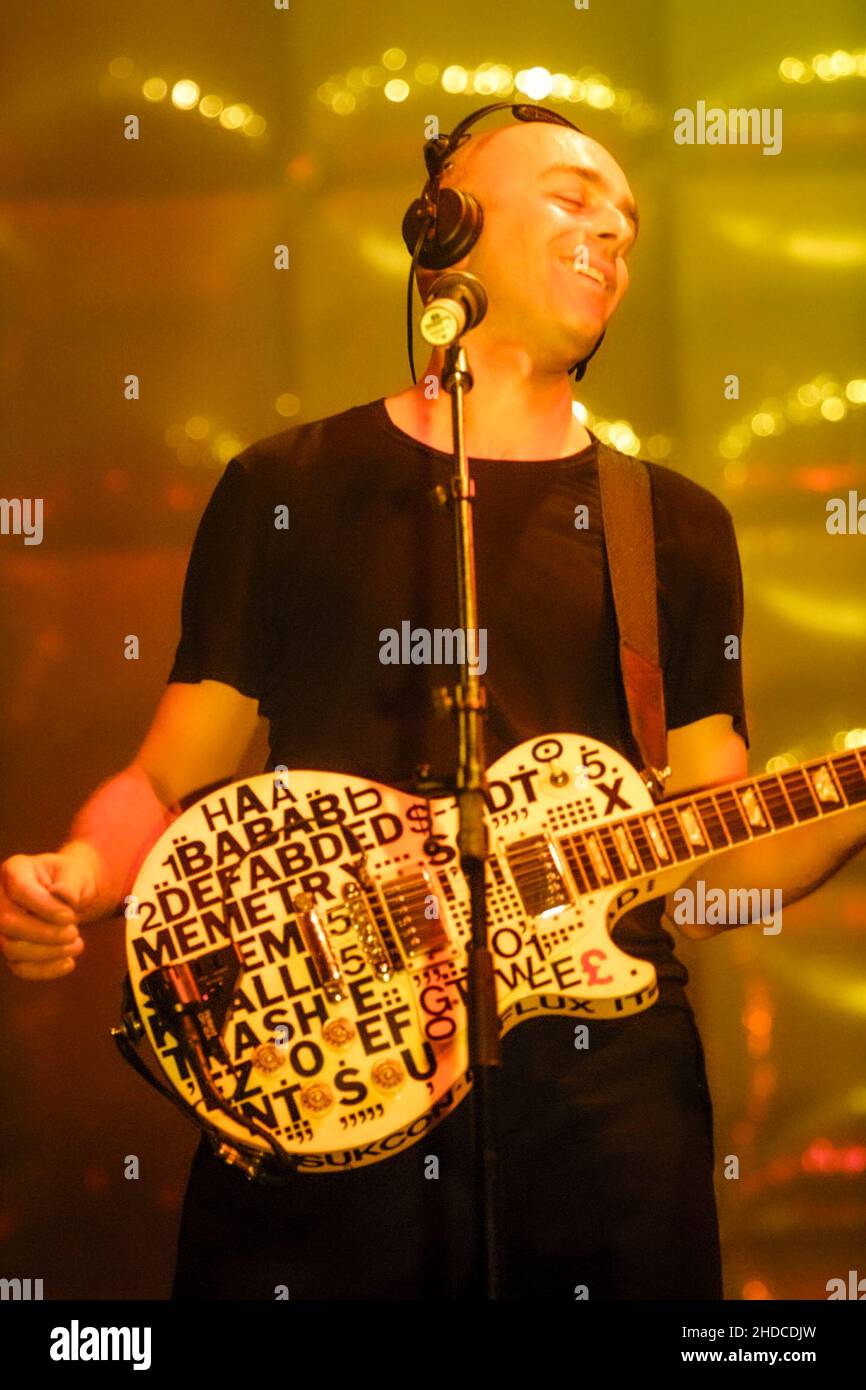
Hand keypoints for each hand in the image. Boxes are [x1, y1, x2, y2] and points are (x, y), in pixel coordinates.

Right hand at [0, 844, 101, 980]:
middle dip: (45, 934)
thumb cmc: (71, 879)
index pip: (19, 890)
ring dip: (48, 952)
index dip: (44, 907)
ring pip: (11, 948)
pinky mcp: (9, 947)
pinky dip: (45, 969)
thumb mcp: (76, 873)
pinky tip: (68, 963)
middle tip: (74, 933)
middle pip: (7, 922)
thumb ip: (70, 884)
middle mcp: (0, 897)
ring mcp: (0, 924)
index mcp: (15, 870)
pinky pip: (18, 966)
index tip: (70, 917)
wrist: (70, 893)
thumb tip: (61, 896)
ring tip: (77, 945)